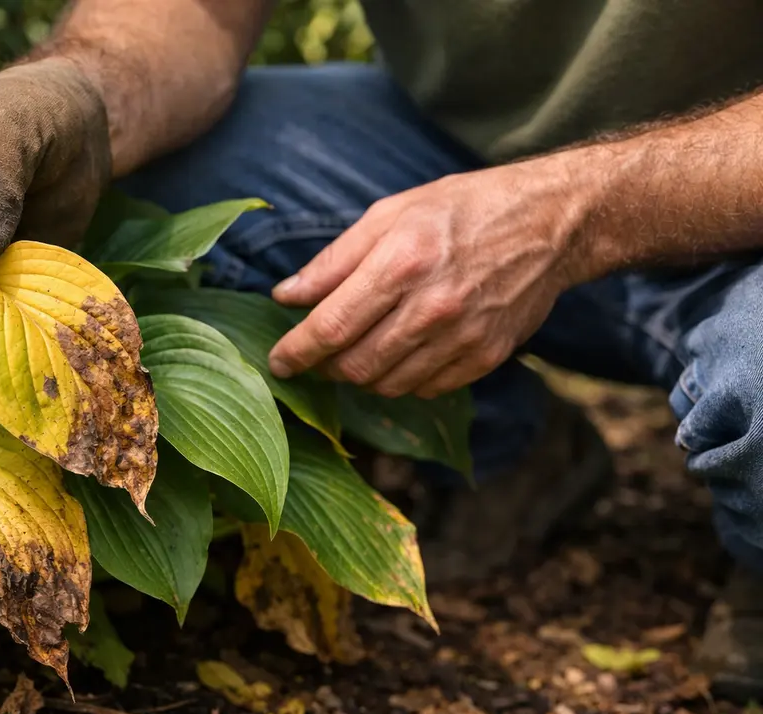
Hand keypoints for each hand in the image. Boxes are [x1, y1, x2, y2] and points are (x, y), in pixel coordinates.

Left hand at [267, 157, 593, 397]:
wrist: (551, 222)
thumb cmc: (461, 210)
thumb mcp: (391, 215)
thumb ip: (334, 261)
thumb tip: (285, 296)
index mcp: (402, 263)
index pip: (332, 327)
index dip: (296, 352)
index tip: (277, 363)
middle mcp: (432, 306)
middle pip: (355, 365)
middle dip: (325, 367)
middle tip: (315, 356)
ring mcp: (463, 337)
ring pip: (387, 384)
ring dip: (361, 375)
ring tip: (356, 351)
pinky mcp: (485, 357)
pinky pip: (425, 389)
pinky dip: (401, 380)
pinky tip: (399, 354)